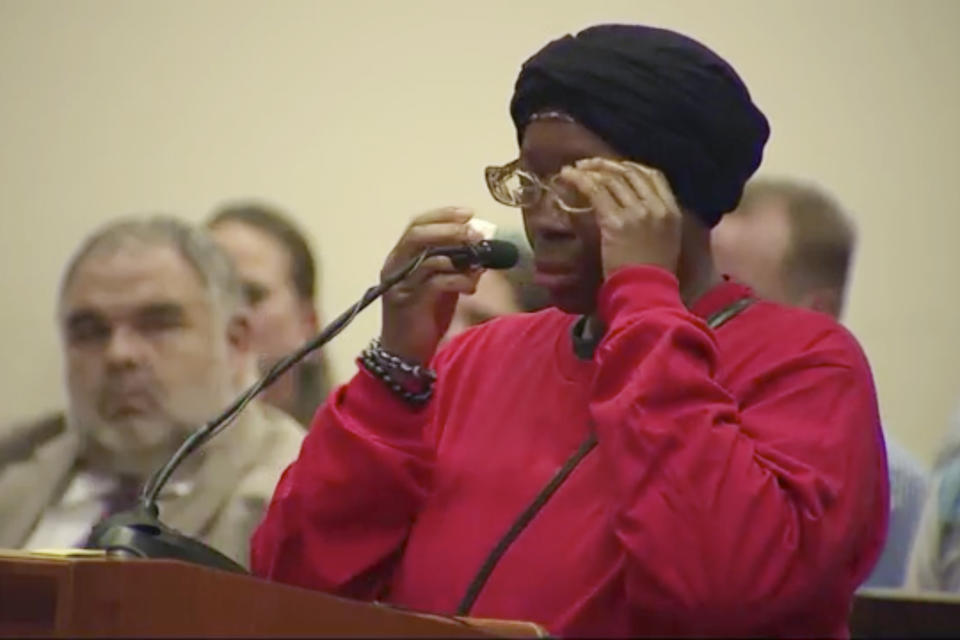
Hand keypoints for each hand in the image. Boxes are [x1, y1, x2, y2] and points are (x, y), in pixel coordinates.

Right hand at [379, 207, 484, 364]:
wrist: (405, 353)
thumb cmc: (424, 317)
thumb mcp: (443, 286)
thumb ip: (456, 267)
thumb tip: (482, 250)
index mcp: (402, 256)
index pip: (418, 224)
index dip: (443, 215)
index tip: (469, 213)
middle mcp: (395, 265)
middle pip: (418, 234)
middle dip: (449, 230)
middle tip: (475, 234)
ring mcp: (399, 283)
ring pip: (427, 257)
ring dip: (458, 257)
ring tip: (478, 263)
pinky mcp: (407, 302)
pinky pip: (434, 283)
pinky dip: (457, 280)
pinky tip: (471, 287)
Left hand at [560, 158, 681, 277]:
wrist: (646, 293)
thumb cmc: (652, 277)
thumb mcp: (665, 243)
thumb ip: (655, 221)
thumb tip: (636, 208)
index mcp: (672, 211)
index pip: (653, 175)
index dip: (631, 167)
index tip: (614, 168)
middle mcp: (655, 207)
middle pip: (630, 173)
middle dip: (607, 165)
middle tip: (588, 165)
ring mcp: (636, 213)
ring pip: (611, 179)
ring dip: (590, 170)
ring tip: (574, 170)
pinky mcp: (615, 222)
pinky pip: (595, 191)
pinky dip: (580, 179)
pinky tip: (567, 176)